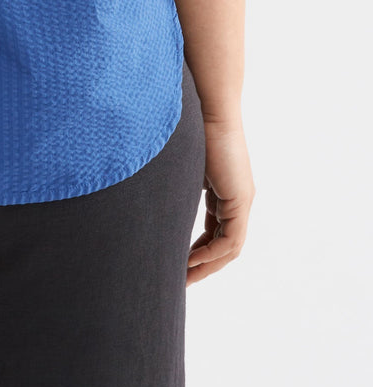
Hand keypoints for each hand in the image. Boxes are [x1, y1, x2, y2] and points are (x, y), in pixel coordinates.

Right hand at [186, 119, 254, 284]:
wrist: (207, 104)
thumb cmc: (189, 123)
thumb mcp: (180, 162)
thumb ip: (174, 180)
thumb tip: (144, 181)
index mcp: (225, 190)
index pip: (215, 232)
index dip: (198, 251)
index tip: (177, 264)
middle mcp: (237, 197)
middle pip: (225, 245)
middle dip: (203, 266)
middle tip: (180, 282)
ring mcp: (241, 198)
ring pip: (229, 247)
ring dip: (207, 265)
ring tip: (184, 278)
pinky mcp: (240, 197)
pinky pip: (230, 239)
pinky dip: (212, 253)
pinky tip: (191, 260)